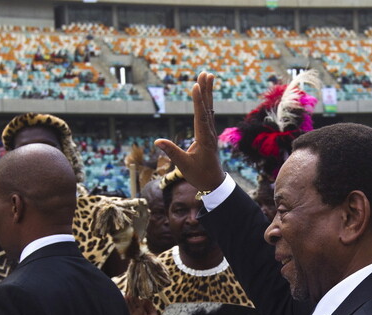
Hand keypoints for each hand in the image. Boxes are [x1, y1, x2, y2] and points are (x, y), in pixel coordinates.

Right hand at [154, 72, 224, 191]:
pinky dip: (206, 102)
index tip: (196, 85)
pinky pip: (208, 114)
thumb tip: (157, 142)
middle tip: (205, 73)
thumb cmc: (199, 175)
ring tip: (208, 76)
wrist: (214, 183)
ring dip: (207, 92)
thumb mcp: (183, 165)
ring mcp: (210, 132)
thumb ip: (172, 152)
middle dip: (206, 90)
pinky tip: (206, 95)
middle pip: (207, 107)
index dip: (198, 101)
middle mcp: (209, 132)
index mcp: (204, 138)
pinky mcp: (209, 134)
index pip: (200, 116)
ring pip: (209, 108)